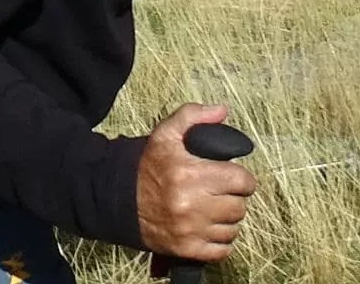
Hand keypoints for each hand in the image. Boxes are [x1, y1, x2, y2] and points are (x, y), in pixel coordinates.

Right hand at [135, 104, 253, 261]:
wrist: (117, 199)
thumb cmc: (147, 166)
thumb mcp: (165, 135)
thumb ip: (192, 117)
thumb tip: (222, 110)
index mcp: (189, 173)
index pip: (242, 181)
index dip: (239, 178)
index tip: (229, 177)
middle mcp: (191, 204)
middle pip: (240, 207)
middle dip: (231, 199)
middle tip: (216, 193)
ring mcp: (190, 230)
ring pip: (233, 229)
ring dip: (225, 220)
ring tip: (210, 210)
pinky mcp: (187, 249)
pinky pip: (223, 250)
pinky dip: (219, 242)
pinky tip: (205, 229)